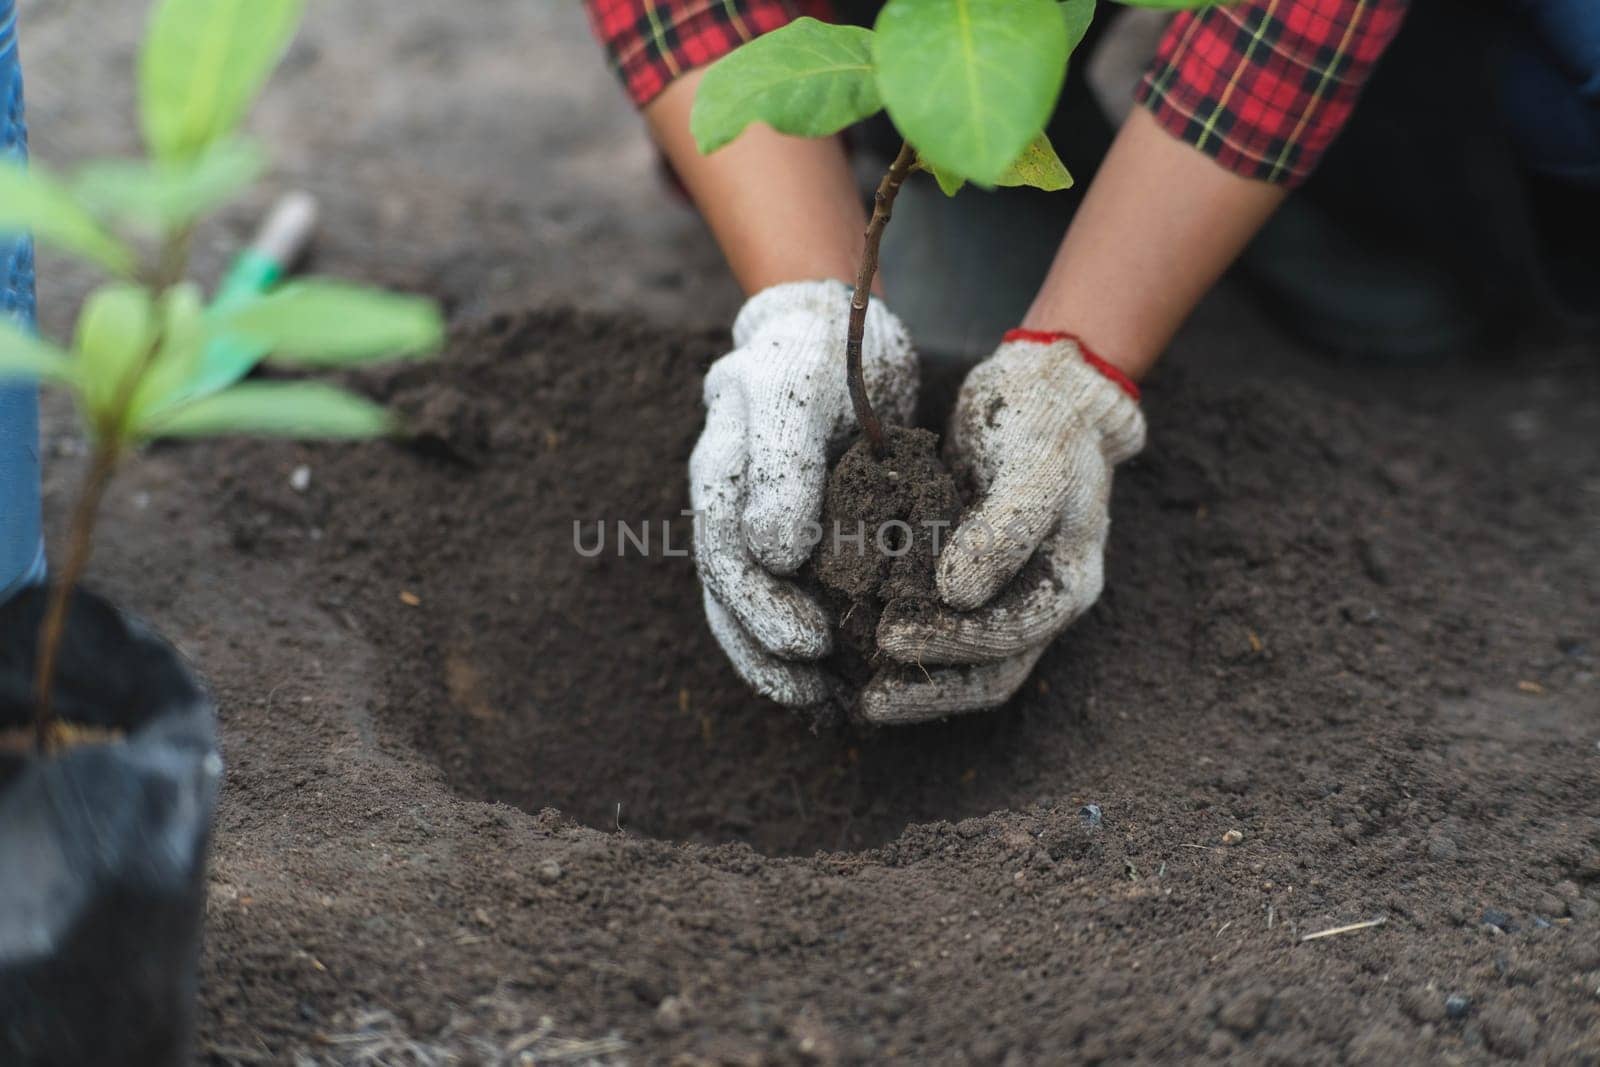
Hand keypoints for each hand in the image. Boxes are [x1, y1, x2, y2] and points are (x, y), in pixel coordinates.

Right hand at [692, 280, 916, 707]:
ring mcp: (753, 516)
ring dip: (775, 654)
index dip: (762, 607)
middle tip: (816, 686)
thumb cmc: (816, 351)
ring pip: (747, 599)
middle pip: (730, 590)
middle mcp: (729, 502)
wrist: (830, 325)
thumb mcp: (798, 392)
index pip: (728, 554)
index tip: (810, 642)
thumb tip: (772, 553)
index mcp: (721, 469)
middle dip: (767, 645)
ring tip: (817, 699)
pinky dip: (802, 630)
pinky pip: (785, 590)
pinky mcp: (792, 526)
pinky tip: (834, 668)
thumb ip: (780, 467)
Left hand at [862, 330, 1143, 723]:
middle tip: (868, 701)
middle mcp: (1039, 599)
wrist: (1043, 387)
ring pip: (966, 660)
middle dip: (929, 689)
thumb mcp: (1034, 467)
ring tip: (860, 694)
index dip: (950, 645)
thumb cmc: (1043, 423)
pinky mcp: (973, 575)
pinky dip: (909, 638)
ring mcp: (1008, 592)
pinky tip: (861, 645)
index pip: (1010, 638)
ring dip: (917, 680)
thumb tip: (958, 595)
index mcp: (1067, 584)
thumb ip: (1002, 531)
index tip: (889, 638)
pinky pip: (943, 623)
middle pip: (989, 672)